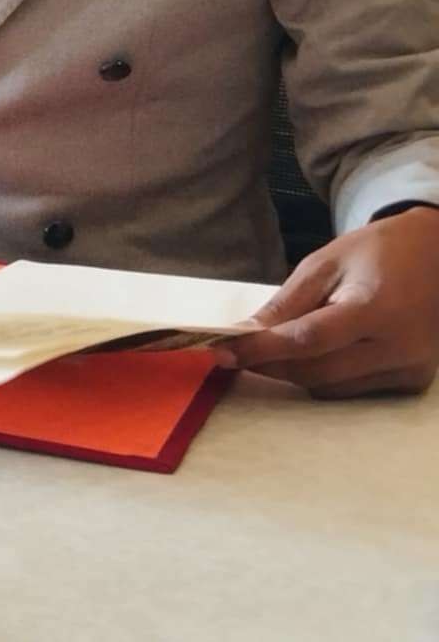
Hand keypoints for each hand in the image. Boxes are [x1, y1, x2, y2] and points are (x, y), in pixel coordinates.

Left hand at [215, 206, 438, 397]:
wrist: (438, 256)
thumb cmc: (378, 252)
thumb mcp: (325, 263)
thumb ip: (287, 302)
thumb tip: (246, 333)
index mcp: (376, 308)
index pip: (309, 340)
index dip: (263, 350)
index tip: (223, 353)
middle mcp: (399, 346)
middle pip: (319, 371)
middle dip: (272, 366)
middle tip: (239, 353)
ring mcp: (411, 368)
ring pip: (333, 386)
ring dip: (297, 372)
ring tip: (280, 345)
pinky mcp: (413, 381)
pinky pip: (354, 389)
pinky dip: (326, 375)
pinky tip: (321, 350)